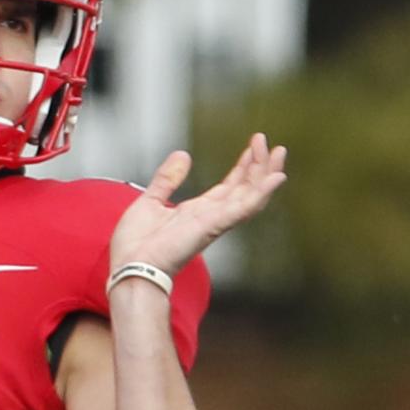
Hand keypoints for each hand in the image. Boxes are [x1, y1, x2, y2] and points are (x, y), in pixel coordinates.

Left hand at [110, 135, 286, 282]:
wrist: (130, 266)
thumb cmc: (136, 246)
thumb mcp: (149, 201)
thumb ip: (167, 179)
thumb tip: (182, 155)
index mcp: (197, 212)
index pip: (229, 186)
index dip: (243, 166)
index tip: (254, 146)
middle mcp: (211, 217)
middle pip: (245, 189)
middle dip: (260, 165)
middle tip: (268, 142)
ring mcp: (214, 222)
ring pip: (250, 196)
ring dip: (266, 173)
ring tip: (278, 152)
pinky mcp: (212, 226)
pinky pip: (243, 208)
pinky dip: (261, 193)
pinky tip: (276, 177)